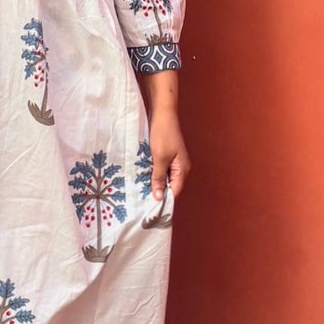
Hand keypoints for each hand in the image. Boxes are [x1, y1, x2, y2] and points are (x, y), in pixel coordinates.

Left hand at [145, 90, 189, 206]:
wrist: (163, 113)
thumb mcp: (159, 158)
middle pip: (170, 186)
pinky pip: (160, 169)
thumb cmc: (163, 135)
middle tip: (142, 202)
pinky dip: (152, 173)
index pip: (174, 191)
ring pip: (164, 178)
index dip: (164, 200)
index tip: (150, 209)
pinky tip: (142, 177)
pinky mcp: (166, 155)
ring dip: (153, 182)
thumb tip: (158, 197)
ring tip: (140, 192)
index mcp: (182, 169)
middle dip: (158, 192)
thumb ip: (158, 178)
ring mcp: (174, 161)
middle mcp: (180, 167)